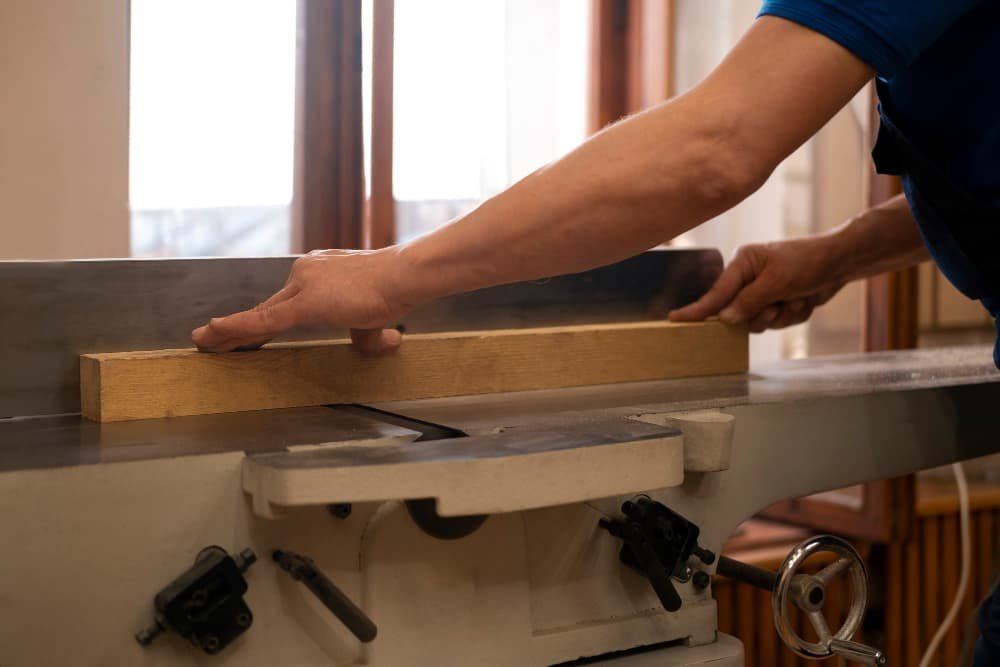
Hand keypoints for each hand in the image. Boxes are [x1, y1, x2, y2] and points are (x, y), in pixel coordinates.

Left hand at [191, 249, 411, 353]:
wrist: (402, 276)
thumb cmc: (395, 290)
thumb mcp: (376, 316)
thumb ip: (369, 333)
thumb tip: (384, 344)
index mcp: (319, 272)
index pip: (284, 302)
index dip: (261, 319)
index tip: (241, 331)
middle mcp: (304, 272)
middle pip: (266, 307)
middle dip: (236, 326)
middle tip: (209, 338)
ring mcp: (301, 285)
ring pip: (258, 314)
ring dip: (228, 331)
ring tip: (202, 343)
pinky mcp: (303, 302)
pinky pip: (262, 320)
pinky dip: (234, 328)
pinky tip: (212, 334)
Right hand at [668, 237, 845, 332]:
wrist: (842, 262)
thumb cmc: (808, 263)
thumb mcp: (777, 282)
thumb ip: (748, 302)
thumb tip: (725, 318)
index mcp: (742, 264)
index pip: (716, 293)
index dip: (697, 309)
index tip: (675, 319)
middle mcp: (749, 278)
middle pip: (739, 314)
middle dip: (764, 314)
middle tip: (781, 301)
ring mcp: (764, 291)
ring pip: (761, 321)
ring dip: (783, 314)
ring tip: (798, 296)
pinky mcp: (778, 301)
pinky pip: (779, 321)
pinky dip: (794, 314)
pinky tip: (804, 298)